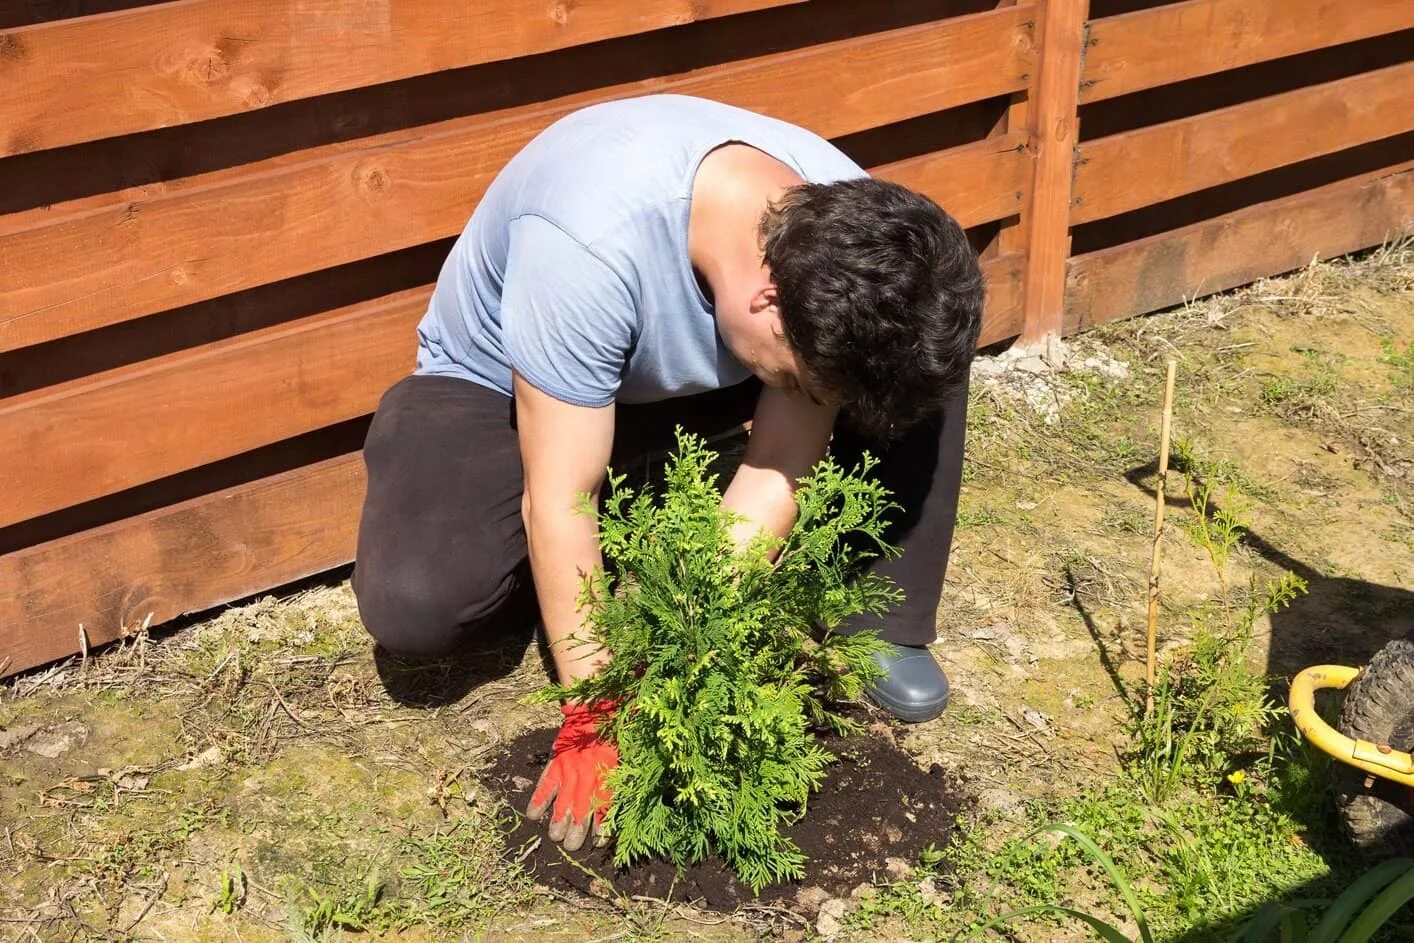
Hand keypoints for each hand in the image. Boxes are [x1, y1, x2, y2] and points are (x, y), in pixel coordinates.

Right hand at [526, 701, 617, 850]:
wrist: (594, 706)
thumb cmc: (615, 729)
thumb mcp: (627, 751)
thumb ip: (624, 773)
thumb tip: (633, 793)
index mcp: (609, 774)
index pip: (605, 806)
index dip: (603, 826)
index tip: (599, 843)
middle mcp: (588, 775)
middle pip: (581, 809)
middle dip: (576, 830)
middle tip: (572, 845)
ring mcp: (570, 769)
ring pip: (562, 801)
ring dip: (558, 821)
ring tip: (556, 837)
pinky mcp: (556, 762)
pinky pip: (545, 784)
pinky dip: (538, 800)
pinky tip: (533, 817)